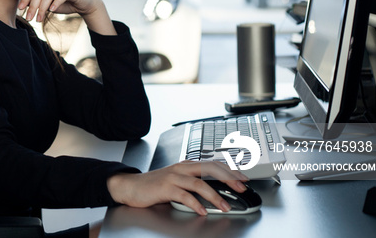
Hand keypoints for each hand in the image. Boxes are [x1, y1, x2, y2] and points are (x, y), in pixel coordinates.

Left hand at [18, 0, 99, 21]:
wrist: (83, 4)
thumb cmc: (64, 3)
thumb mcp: (49, 4)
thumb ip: (39, 3)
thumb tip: (23, 7)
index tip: (19, 9)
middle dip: (32, 6)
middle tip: (29, 18)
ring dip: (42, 8)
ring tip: (39, 19)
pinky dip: (55, 3)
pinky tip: (51, 11)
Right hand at [106, 161, 249, 215]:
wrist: (132, 186)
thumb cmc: (155, 185)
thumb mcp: (177, 180)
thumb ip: (193, 182)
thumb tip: (215, 191)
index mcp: (186, 165)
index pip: (213, 164)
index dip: (230, 170)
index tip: (243, 179)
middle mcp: (181, 168)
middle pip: (210, 168)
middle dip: (228, 178)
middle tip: (241, 188)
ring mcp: (173, 177)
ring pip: (199, 183)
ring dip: (214, 196)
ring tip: (224, 207)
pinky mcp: (165, 188)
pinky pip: (184, 195)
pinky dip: (195, 204)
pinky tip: (202, 211)